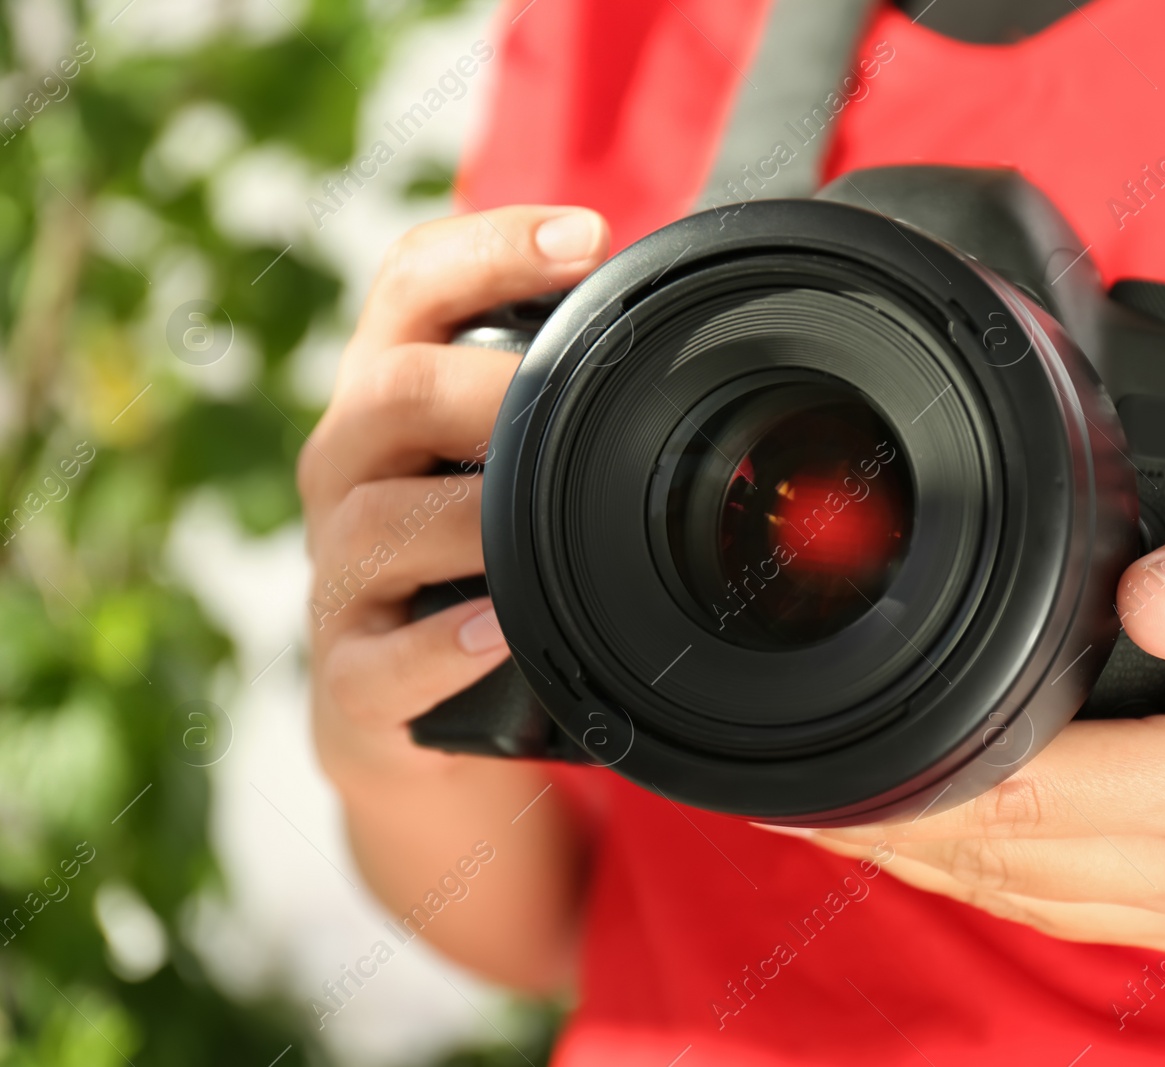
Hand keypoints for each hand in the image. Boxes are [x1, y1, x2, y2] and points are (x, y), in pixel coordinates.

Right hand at [296, 206, 607, 990]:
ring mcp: (339, 576)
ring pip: (379, 519)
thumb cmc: (471, 562)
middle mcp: (348, 470)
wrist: (399, 714)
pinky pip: (382, 658)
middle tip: (572, 396)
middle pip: (390, 389)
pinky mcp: (350, 678)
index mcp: (389, 397)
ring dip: (472, 515)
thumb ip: (554, 403)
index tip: (587, 235)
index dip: (489, 247)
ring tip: (540, 520)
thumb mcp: (500, 464)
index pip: (411, 284)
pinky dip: (443, 644)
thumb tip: (697, 335)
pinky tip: (497, 629)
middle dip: (488, 386)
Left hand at [805, 486, 1164, 968]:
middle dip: (902, 830)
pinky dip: (991, 879)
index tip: (839, 765)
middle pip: (1018, 861)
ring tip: (839, 818)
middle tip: (803, 794)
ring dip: (933, 861)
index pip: (1041, 798)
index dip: (925, 787)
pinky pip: (1072, 911)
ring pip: (1035, 900)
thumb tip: (1140, 598)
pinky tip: (932, 843)